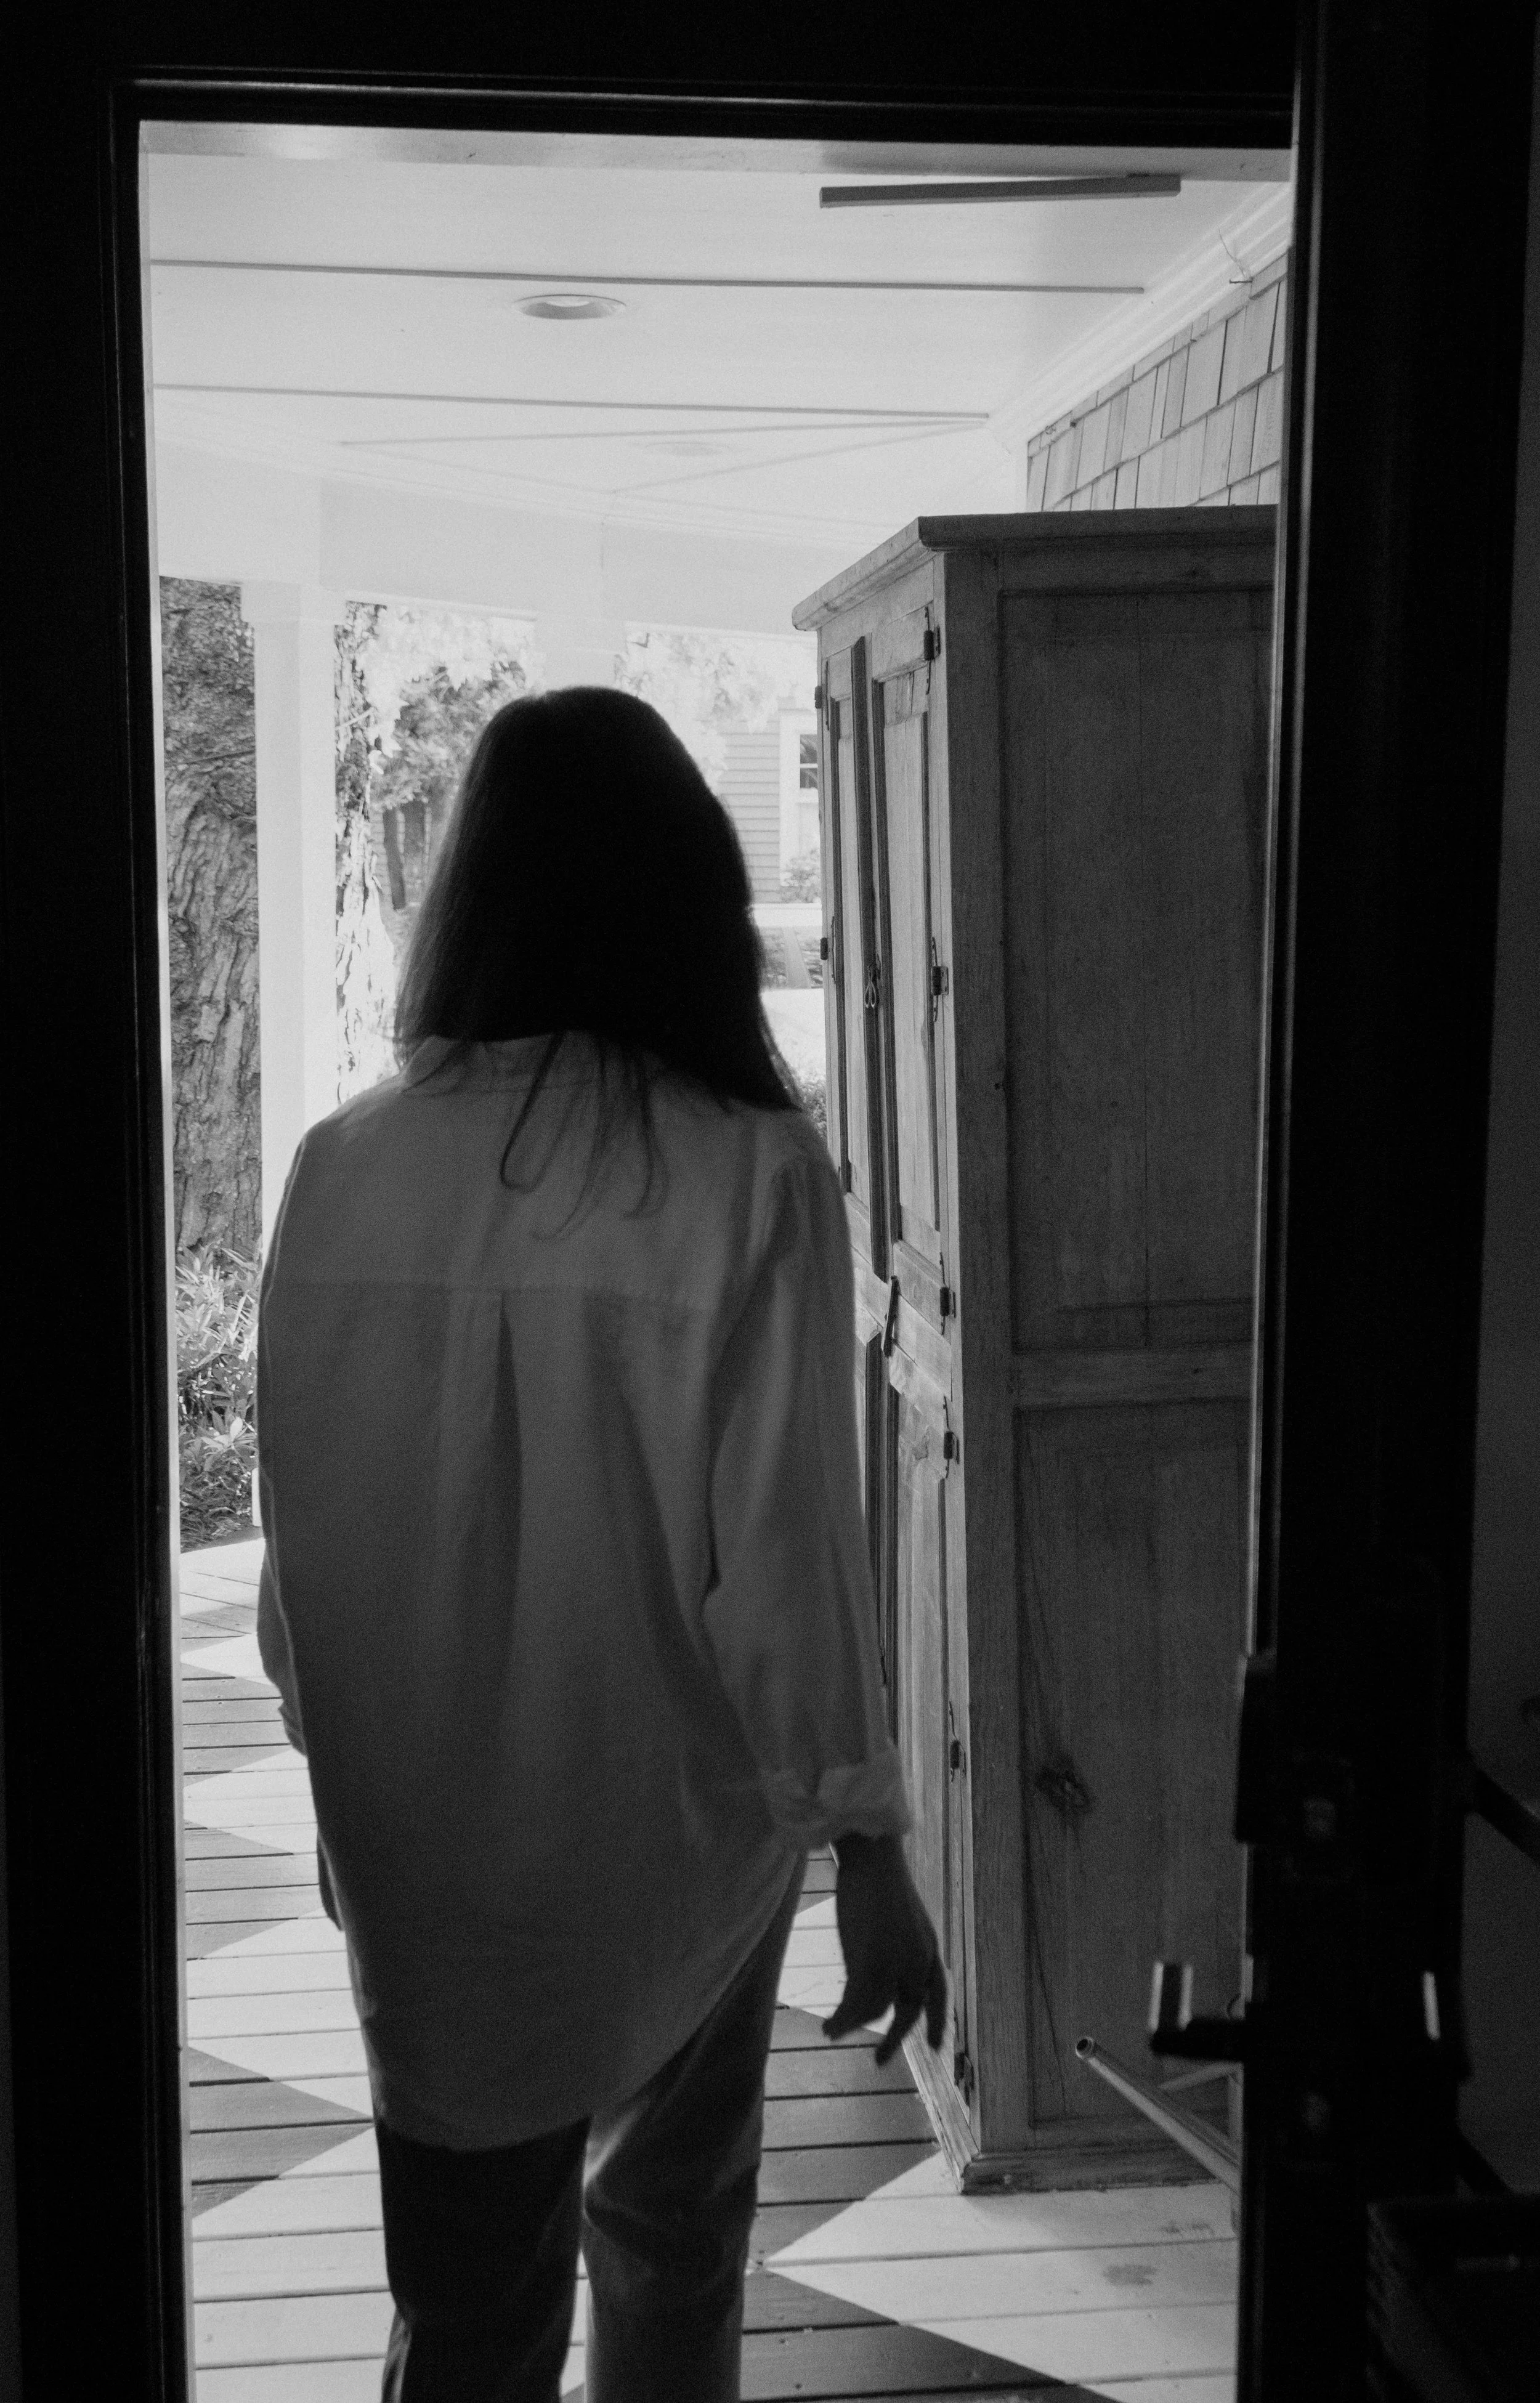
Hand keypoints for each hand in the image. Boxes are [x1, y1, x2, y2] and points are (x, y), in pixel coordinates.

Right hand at [822, 1832, 947, 2065]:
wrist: (873, 1857)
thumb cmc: (879, 1875)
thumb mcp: (898, 1914)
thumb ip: (897, 1941)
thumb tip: (875, 1959)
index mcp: (929, 1946)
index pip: (939, 1992)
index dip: (938, 2021)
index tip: (936, 2047)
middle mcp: (918, 1961)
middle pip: (910, 2011)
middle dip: (894, 2039)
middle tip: (879, 2061)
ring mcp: (896, 1966)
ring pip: (877, 2012)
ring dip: (853, 2024)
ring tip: (832, 2030)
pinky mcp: (872, 1966)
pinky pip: (857, 2006)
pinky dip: (842, 2020)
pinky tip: (828, 2027)